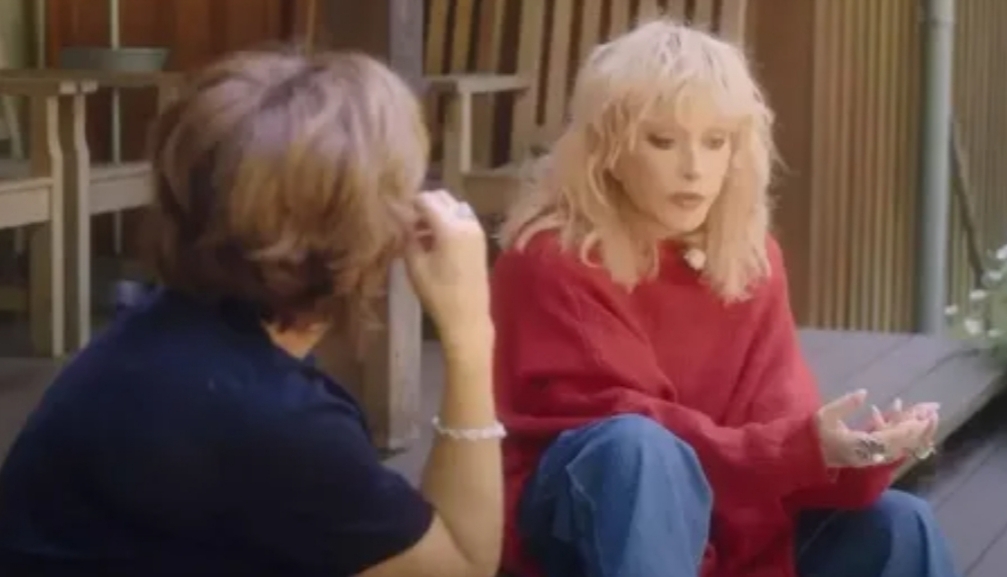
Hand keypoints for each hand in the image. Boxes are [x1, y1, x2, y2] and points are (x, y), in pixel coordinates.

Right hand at [403, 190, 490, 344]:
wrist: (468, 316)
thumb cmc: (438, 294)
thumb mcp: (415, 264)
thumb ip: (407, 234)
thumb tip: (397, 213)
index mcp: (450, 227)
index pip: (426, 200)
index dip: (409, 203)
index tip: (396, 210)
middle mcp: (467, 222)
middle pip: (443, 197)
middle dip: (424, 204)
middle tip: (408, 220)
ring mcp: (477, 230)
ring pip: (454, 206)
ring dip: (438, 211)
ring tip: (421, 231)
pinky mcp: (480, 239)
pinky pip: (463, 217)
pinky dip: (449, 219)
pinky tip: (436, 239)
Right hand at [816, 390, 932, 467]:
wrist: (806, 456)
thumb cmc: (814, 435)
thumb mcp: (825, 416)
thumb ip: (846, 404)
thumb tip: (865, 393)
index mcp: (860, 445)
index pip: (891, 437)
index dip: (908, 427)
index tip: (923, 416)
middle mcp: (870, 454)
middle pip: (902, 443)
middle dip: (918, 428)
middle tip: (933, 410)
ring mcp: (871, 456)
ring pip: (900, 445)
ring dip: (914, 431)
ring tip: (925, 414)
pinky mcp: (870, 455)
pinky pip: (891, 446)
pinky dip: (900, 433)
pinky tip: (902, 417)